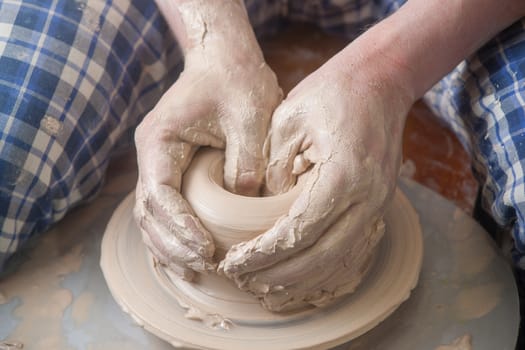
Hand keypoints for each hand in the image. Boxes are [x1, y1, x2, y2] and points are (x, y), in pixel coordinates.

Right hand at [134, 40, 281, 279]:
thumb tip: (245, 203)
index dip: (181, 227)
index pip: (161, 194)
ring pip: (152, 216)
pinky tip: (190, 257)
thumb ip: (246, 161)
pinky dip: (174, 235)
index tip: (207, 250)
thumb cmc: (237, 82)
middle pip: (149, 212)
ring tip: (196, 272)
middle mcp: (151, 154)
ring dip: (170, 247)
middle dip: (174, 245)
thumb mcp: (250, 117)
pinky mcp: (172, 169)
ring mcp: (158, 162)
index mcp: (160, 139)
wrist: (224, 61)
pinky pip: (165, 209)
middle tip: (205, 268)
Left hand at [219, 54, 413, 310]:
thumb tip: (261, 215)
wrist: (378, 82)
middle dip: (279, 277)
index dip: (264, 254)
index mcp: (343, 174)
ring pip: (341, 263)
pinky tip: (301, 282)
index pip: (299, 230)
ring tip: (266, 292)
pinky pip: (354, 253)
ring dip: (302, 284)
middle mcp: (368, 198)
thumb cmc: (330, 94)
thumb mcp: (287, 122)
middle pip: (322, 257)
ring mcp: (377, 205)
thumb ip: (273, 172)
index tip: (233, 263)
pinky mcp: (377, 207)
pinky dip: (327, 274)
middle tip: (243, 283)